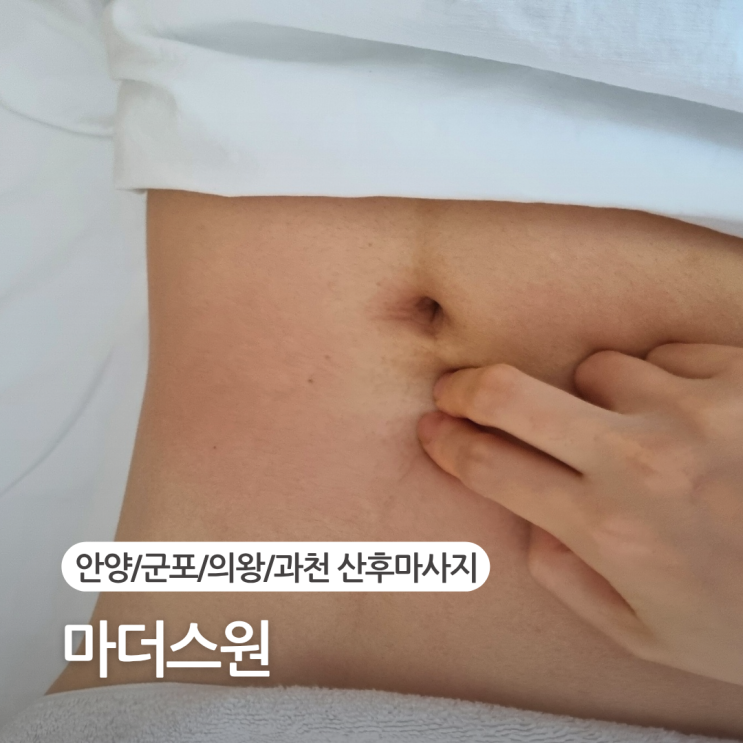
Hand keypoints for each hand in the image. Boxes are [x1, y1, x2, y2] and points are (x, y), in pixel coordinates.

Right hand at [418, 344, 742, 684]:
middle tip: (457, 390)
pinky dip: (668, 382)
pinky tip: (696, 419)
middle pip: (513, 395)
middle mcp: (643, 461)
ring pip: (598, 370)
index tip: (435, 430)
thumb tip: (526, 518)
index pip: (492, 468)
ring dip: (598, 397)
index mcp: (609, 529)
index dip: (450, 444)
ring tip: (641, 432)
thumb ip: (565, 576)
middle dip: (469, 389)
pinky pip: (668, 356)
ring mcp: (697, 411)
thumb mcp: (646, 632)